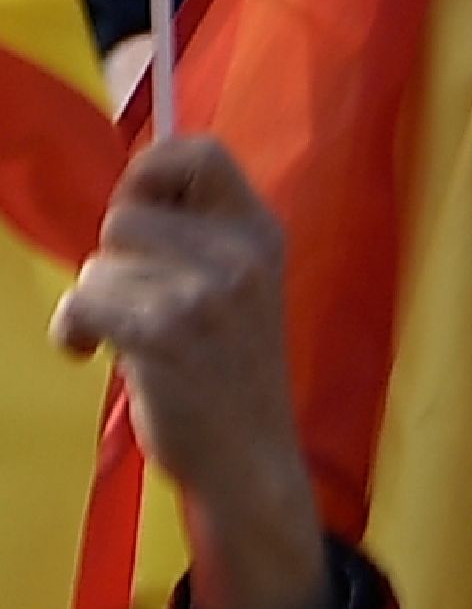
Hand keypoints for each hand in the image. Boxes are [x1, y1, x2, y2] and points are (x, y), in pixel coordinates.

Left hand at [52, 136, 330, 608]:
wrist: (250, 456)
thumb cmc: (233, 374)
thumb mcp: (244, 288)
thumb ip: (203, 241)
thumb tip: (134, 194)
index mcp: (261, 232)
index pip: (203, 152)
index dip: (153, 166)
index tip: (136, 205)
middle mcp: (239, 253)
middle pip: (127, 214)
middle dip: (111, 257)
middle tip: (128, 296)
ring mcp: (205, 293)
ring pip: (99, 264)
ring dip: (91, 302)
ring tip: (116, 335)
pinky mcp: (164, 333)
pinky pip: (84, 303)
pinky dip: (73, 331)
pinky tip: (92, 353)